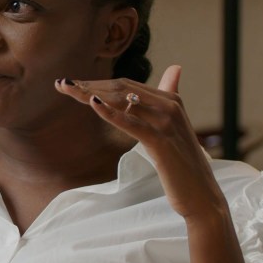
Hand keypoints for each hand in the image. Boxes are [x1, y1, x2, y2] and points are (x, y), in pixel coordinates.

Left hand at [55, 66, 227, 220]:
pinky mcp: (161, 142)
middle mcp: (170, 105)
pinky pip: (132, 123)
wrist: (200, 195)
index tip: (71, 84)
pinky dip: (111, 112)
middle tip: (61, 84)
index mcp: (171, 99)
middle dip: (88, 85)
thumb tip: (175, 68)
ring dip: (91, 93)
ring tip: (68, 90)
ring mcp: (167, 122)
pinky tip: (93, 104)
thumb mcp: (173, 128)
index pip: (126, 85)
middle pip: (121, 89)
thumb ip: (169, 98)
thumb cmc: (181, 164)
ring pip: (123, 101)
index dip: (97, 83)